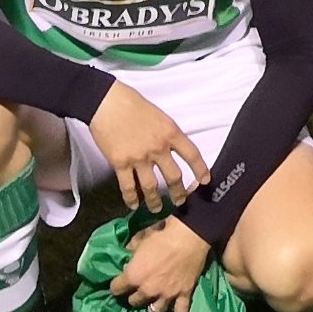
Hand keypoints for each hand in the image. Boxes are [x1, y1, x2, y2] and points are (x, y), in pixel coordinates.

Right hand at [87, 81, 206, 211]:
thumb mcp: (160, 115)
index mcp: (170, 132)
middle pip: (174, 176)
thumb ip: (167, 134)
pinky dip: (131, 198)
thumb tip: (172, 148)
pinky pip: (128, 186)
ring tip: (157, 208)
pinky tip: (133, 204)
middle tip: (180, 201)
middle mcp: (158, 147)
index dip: (201, 170)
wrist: (107, 103)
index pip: (192, 155)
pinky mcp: (120, 163)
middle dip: (179, 193)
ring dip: (155, 201)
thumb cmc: (132, 104)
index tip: (205, 180)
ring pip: (151, 187)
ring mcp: (139, 157)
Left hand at [107, 214, 215, 311]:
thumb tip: (129, 253)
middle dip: (134, 295)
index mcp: (133, 276)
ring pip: (155, 310)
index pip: (116, 288)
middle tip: (136, 290)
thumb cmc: (162, 234)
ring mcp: (166, 295)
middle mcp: (147, 290)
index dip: (117, 284)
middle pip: (134, 301)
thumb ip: (132, 248)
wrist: (189, 235)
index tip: (118, 282)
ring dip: (151, 307)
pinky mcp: (183, 294)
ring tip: (152, 305)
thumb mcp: (140, 238)